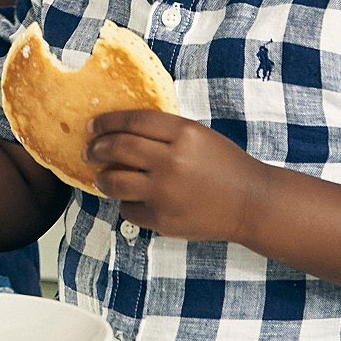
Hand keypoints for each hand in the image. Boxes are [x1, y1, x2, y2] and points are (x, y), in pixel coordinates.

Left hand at [86, 111, 269, 244]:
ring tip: (102, 177)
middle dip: (96, 148)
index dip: (107, 122)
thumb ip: (164, 131)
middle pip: (118, 148)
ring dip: (102, 178)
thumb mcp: (199, 135)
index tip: (92, 126)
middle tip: (89, 150)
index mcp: (183, 133)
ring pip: (115, 182)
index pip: (132, 121)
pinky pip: (129, 210)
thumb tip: (119, 130)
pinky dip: (127, 204)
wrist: (250, 203)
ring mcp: (166, 193)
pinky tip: (132, 200)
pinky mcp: (164, 220)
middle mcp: (172, 161)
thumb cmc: (224, 165)